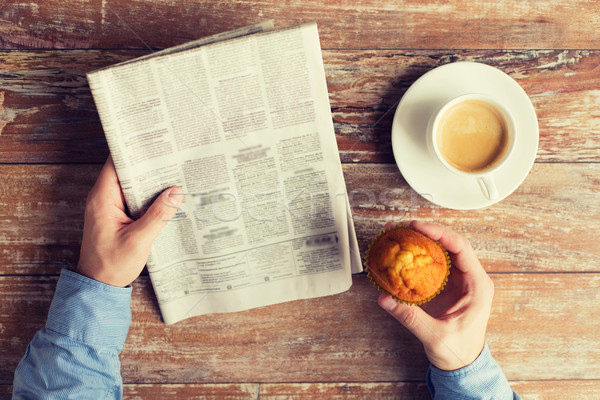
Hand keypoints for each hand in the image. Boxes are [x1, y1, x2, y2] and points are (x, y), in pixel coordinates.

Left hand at [76, 156, 183, 286]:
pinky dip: (149, 197)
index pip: (116, 164)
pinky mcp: (117, 216)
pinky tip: (167, 197)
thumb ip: (158, 215)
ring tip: (174, 173)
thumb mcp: (139, 240)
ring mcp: (110, 207)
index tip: (154, 143)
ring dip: (151, 182)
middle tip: (172, 157)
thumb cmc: (112, 264)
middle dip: (148, 165)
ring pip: (132, 186)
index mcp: (102, 198)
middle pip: (126, 172)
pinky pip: (134, 199)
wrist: (99, 286)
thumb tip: (176, 192)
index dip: (134, 151)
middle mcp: (103, 198)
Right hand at [378, 221, 493, 370]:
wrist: (463, 365)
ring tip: (401, 234)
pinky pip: (435, 262)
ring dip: (422, 240)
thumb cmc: (459, 352)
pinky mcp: (449, 284)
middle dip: (426, 232)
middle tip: (403, 227)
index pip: (461, 248)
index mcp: (478, 286)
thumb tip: (386, 300)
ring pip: (442, 250)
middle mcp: (471, 278)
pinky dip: (420, 254)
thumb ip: (410, 317)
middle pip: (450, 244)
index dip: (439, 233)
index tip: (418, 227)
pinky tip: (405, 251)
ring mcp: (460, 280)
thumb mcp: (435, 336)